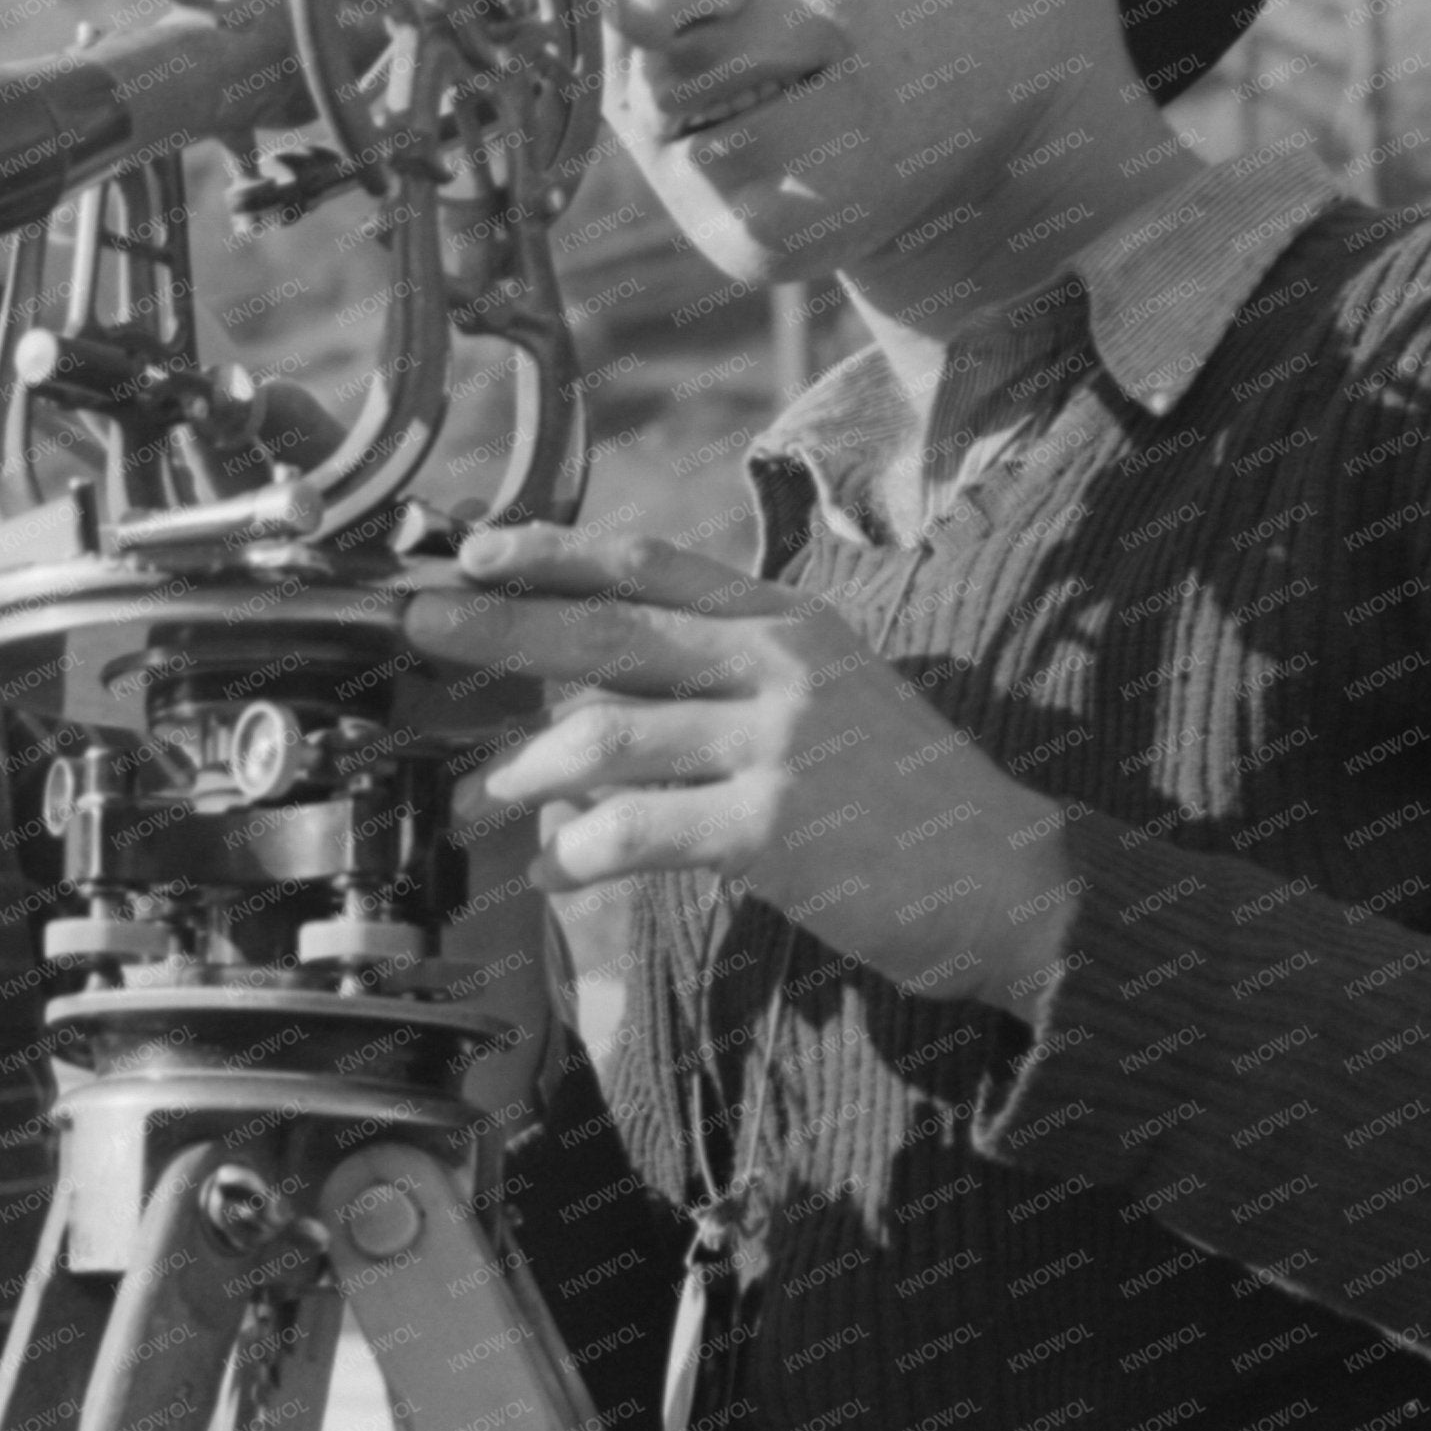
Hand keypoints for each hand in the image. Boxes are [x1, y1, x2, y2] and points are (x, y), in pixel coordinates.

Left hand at [399, 524, 1078, 1009]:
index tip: (473, 551)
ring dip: (527, 767)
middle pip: (607, 629)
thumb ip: (719, 682)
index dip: (552, 549)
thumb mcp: (823, 701)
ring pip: (608, 734)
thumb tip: (588, 692)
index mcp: (787, 621)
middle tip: (418, 626)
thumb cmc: (904, 800)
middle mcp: (781, 664)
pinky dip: (580, 850)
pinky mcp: (775, 827)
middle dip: (499, 625)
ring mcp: (779, 742)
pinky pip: (639, 830)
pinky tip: (557, 868)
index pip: (649, 562)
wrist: (1012, 881)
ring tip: (487, 791)